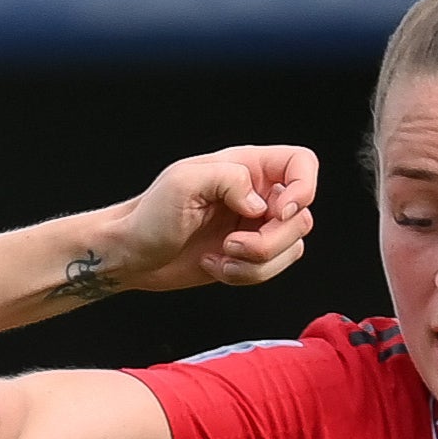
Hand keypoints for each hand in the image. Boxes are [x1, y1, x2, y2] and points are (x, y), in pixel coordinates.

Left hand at [80, 146, 318, 301]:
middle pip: (301, 217)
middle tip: (231, 244)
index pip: (302, 164)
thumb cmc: (150, 214)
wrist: (132, 254)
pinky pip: (271, 269)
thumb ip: (228, 179)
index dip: (305, 188)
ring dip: (257, 262)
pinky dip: (245, 275)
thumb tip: (261, 204)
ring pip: (291, 247)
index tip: (280, 212)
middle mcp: (257, 195)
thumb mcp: (184, 183)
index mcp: (247, 166)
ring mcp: (254, 227)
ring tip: (222, 257)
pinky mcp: (247, 256)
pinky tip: (214, 265)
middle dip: (271, 240)